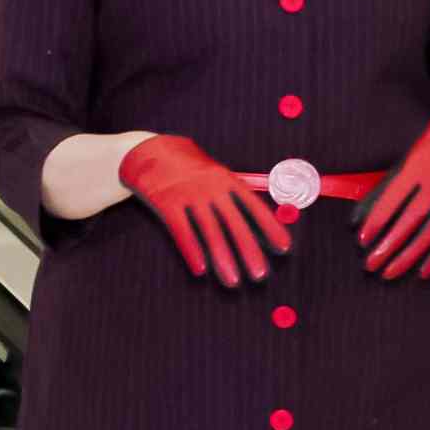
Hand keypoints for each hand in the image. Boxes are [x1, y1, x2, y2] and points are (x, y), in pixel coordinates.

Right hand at [117, 133, 288, 286]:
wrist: (147, 148)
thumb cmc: (184, 164)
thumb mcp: (212, 171)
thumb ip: (230, 192)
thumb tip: (253, 219)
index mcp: (226, 178)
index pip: (254, 206)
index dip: (270, 227)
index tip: (283, 247)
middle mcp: (210, 187)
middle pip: (234, 223)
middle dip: (249, 251)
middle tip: (259, 274)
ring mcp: (188, 194)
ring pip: (210, 232)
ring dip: (223, 259)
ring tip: (232, 281)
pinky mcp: (166, 202)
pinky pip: (182, 232)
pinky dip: (192, 252)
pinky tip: (200, 269)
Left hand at [357, 117, 429, 280]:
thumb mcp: (405, 160)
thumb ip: (385, 186)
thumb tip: (358, 215)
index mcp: (416, 169)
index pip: (392, 200)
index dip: (376, 221)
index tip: (362, 240)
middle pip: (410, 221)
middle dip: (388, 246)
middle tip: (371, 264)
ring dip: (408, 257)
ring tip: (390, 272)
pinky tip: (423, 271)